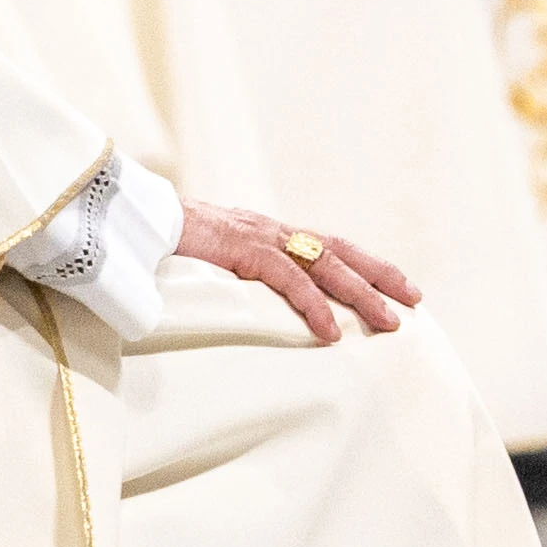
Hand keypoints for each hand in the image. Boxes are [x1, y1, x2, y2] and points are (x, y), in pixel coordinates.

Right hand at [173, 203, 416, 341]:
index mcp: (267, 230)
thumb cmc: (164, 238)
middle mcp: (272, 229)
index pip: (328, 244)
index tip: (396, 284)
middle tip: (413, 301)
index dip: (365, 263)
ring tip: (387, 323)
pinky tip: (331, 331)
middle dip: (379, 275)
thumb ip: (236, 270)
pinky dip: (314, 306)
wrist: (133, 215)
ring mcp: (260, 236)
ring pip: (326, 265)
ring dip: (361, 295)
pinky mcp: (244, 248)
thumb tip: (251, 300)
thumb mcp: (212, 256)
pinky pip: (289, 279)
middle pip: (340, 251)